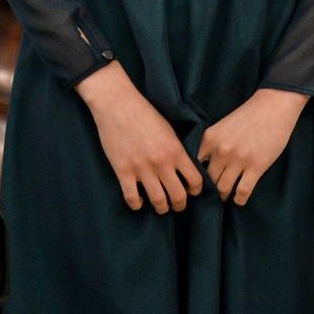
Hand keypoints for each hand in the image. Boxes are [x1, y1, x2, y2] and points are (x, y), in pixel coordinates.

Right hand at [77, 62, 203, 213]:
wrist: (117, 104)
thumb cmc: (144, 112)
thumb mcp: (168, 129)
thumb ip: (177, 149)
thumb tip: (185, 167)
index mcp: (176, 151)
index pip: (195, 180)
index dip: (195, 190)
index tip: (191, 191)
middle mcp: (162, 163)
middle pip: (179, 196)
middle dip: (180, 205)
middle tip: (177, 205)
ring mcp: (142, 169)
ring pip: (158, 202)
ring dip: (161, 208)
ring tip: (160, 207)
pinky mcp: (123, 171)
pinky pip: (132, 198)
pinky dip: (137, 204)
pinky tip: (138, 201)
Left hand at [198, 88, 309, 206]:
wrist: (273, 107)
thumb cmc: (248, 116)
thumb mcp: (221, 127)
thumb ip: (211, 144)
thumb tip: (201, 165)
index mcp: (210, 138)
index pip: (193, 165)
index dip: (194, 177)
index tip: (196, 185)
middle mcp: (221, 150)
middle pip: (209, 180)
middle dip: (209, 190)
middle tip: (211, 195)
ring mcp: (239, 159)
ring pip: (223, 188)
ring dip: (224, 196)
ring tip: (225, 197)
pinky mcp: (256, 166)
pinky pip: (243, 191)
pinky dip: (239, 199)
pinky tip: (239, 199)